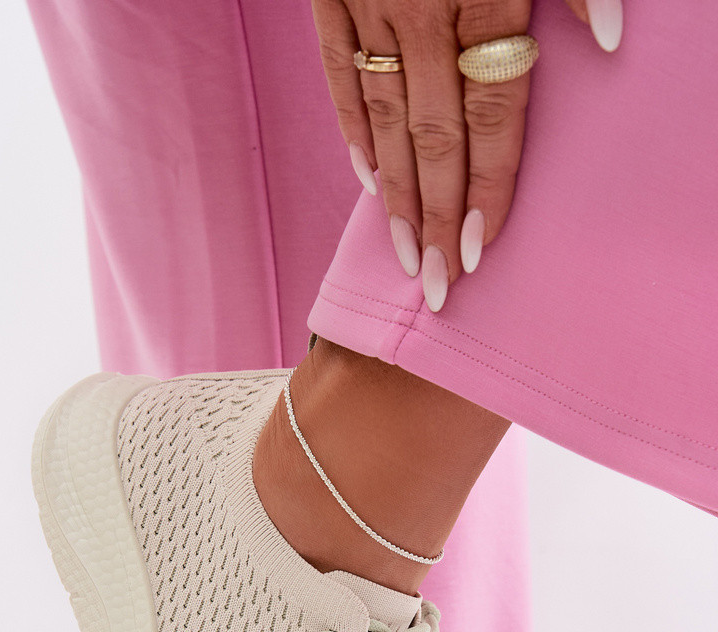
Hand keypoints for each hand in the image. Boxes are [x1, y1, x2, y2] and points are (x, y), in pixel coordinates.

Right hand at [311, 0, 622, 309]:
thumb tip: (611, 38)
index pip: (489, 113)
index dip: (487, 185)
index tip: (479, 251)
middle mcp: (423, 12)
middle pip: (434, 137)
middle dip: (436, 218)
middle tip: (437, 285)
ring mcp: (371, 4)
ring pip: (384, 118)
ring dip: (394, 195)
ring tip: (404, 255)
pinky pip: (338, 74)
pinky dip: (353, 131)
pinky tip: (369, 180)